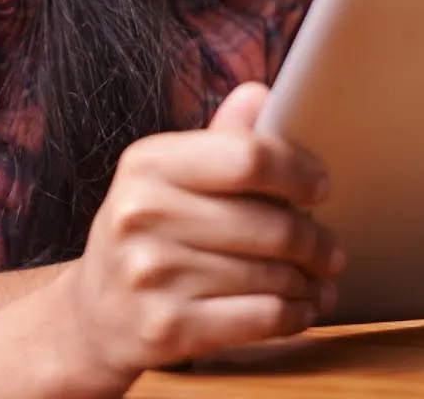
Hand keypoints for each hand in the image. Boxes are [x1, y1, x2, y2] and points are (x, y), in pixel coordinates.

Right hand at [53, 82, 342, 393]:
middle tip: (331, 248)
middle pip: (271, 224)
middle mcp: (142, 213)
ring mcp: (151, 274)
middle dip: (315, 239)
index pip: (248, 156)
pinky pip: (260, 318)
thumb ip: (219, 138)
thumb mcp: (167, 177)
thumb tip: (260, 94)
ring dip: (309, 281)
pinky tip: (300, 309)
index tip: (320, 186)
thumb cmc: (145, 233)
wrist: (93, 316)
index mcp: (148, 163)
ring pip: (272, 275)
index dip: (297, 171)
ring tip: (318, 279)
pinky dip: (294, 315)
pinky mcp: (166, 328)